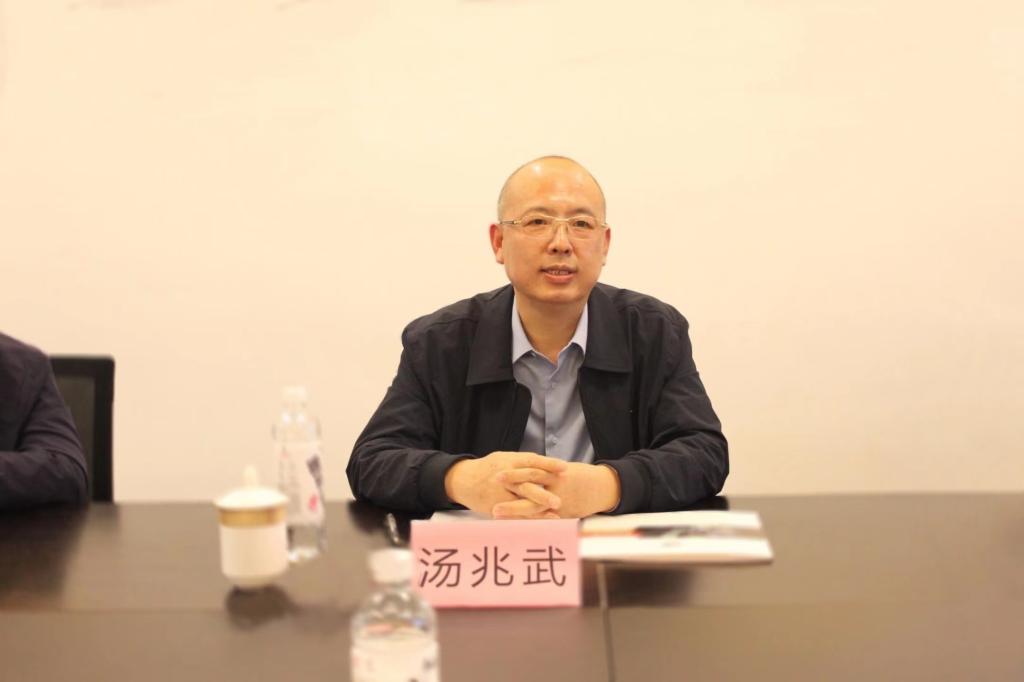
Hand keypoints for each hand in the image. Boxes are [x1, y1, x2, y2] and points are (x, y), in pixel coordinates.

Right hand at [444, 451, 567, 518]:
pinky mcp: (497, 506)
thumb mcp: (504, 459)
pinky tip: (545, 520)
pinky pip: (516, 513)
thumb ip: (523, 463)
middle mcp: (505, 476)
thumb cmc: (488, 468)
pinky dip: (532, 517)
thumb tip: (547, 466)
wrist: (464, 480)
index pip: (531, 461)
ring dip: (540, 506)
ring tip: (557, 512)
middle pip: (527, 482)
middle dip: (544, 491)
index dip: (549, 464)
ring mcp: (500, 492)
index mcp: (509, 461)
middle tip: (560, 497)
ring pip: (522, 500)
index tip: (565, 468)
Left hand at [492, 462, 619, 518]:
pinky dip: (529, 523)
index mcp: (556, 473)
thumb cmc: (580, 477)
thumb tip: (523, 471)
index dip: (513, 474)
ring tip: (494, 512)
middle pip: (530, 488)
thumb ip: (544, 472)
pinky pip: (544, 520)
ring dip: (514, 510)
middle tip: (491, 495)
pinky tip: (513, 527)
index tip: (496, 475)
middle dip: (511, 492)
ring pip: (534, 507)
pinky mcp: (563, 515)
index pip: (532, 472)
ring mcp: (560, 503)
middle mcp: (557, 487)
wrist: (603, 487)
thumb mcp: (563, 470)